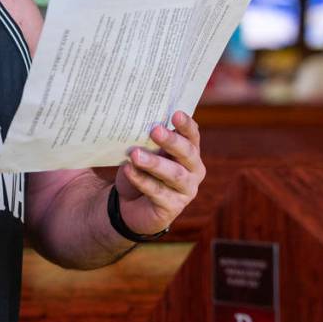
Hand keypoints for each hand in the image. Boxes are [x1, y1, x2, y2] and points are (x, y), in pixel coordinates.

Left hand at [107, 111, 205, 235]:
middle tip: (155, 130)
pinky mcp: (173, 208)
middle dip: (171, 141)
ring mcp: (186, 191)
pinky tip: (128, 170)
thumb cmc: (141, 171)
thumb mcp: (144, 152)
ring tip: (135, 154)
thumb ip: (146, 139)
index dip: (186, 125)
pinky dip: (142, 180)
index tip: (176, 114)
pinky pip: (157, 192)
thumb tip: (134, 119)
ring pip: (174, 174)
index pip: (192, 136)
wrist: (130, 204)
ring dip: (154, 163)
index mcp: (189, 152)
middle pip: (187, 154)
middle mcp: (193, 171)